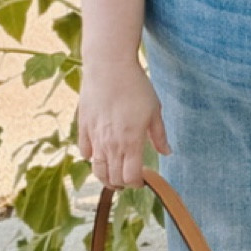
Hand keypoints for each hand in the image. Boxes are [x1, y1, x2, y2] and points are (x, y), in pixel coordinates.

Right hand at [76, 62, 170, 186]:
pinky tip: (97, 154)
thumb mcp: (154, 110)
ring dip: (105, 176)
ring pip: (96, 168)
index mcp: (131, 142)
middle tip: (129, 180)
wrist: (109, 67)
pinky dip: (91, 157)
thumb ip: (159, 136)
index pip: (130, 177)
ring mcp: (94, 136)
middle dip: (122, 184)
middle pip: (113, 178)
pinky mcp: (83, 126)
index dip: (137, 183)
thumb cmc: (136, 86)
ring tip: (113, 175)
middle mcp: (111, 144)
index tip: (142, 179)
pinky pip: (84, 151)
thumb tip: (167, 152)